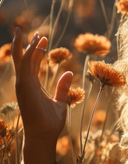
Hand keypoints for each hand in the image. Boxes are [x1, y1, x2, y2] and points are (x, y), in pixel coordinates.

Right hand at [12, 28, 72, 163]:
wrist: (44, 135)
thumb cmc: (51, 123)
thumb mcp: (61, 102)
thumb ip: (63, 87)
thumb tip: (69, 73)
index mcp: (32, 86)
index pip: (31, 63)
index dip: (36, 50)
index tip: (42, 38)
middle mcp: (25, 83)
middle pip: (21, 58)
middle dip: (22, 43)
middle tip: (23, 28)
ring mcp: (23, 85)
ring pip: (22, 59)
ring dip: (26, 45)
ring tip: (32, 31)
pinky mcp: (25, 87)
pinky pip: (26, 66)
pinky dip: (30, 54)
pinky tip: (35, 44)